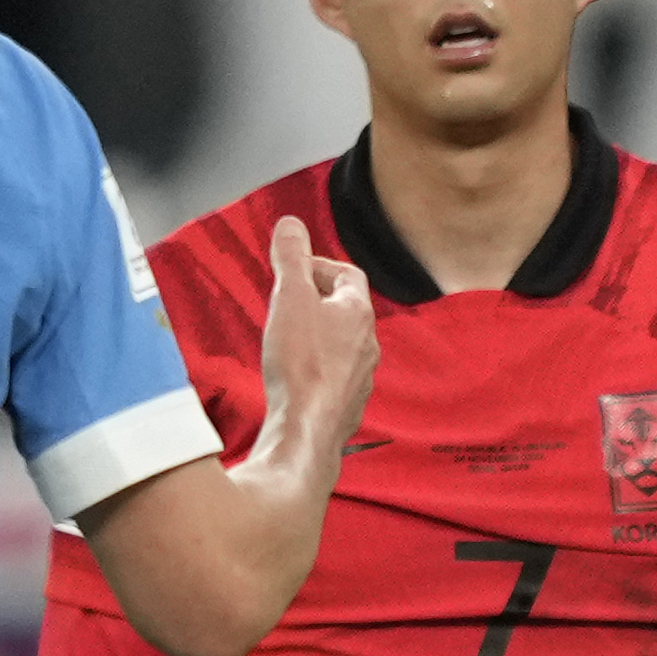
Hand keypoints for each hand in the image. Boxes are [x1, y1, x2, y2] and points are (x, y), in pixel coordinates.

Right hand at [253, 212, 379, 464]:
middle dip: (318, 301)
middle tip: (288, 301)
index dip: (320, 267)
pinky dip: (318, 369)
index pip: (348, 275)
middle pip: (347, 312)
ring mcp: (360, 380)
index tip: (294, 270)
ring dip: (319, 337)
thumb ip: (291, 257)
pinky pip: (335, 379)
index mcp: (358, 313)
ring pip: (343, 347)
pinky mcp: (346, 408)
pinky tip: (296, 378)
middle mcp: (368, 346)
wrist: (307, 430)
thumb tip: (291, 224)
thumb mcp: (289, 297)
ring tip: (290, 338)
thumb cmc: (301, 364)